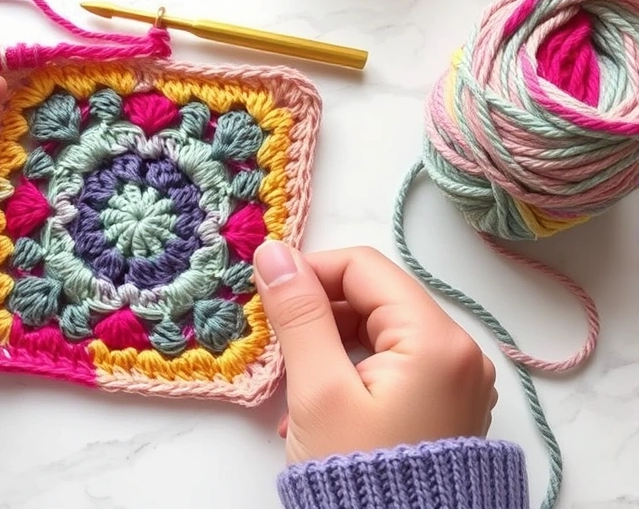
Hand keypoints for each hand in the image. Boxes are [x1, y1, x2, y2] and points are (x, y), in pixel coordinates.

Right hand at [252, 242, 496, 462]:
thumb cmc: (357, 475)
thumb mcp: (318, 389)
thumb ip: (298, 314)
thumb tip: (272, 252)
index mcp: (437, 341)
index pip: (364, 268)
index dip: (310, 272)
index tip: (268, 296)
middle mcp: (460, 354)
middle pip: (376, 300)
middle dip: (319, 315)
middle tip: (277, 348)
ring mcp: (457, 383)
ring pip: (380, 334)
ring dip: (330, 346)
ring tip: (295, 388)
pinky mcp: (445, 407)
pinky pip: (393, 367)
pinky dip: (352, 372)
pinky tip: (320, 406)